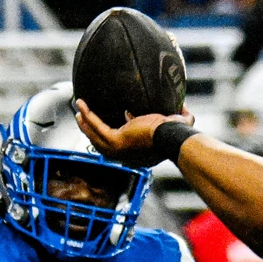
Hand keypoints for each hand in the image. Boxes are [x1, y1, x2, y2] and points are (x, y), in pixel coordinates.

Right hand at [74, 99, 194, 166]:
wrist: (172, 136)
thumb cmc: (176, 133)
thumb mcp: (177, 124)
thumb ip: (180, 117)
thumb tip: (183, 108)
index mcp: (140, 154)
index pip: (124, 145)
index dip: (120, 131)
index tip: (123, 117)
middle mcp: (126, 156)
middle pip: (103, 144)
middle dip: (93, 130)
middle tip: (85, 118)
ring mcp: (119, 150)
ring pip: (96, 136)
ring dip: (86, 123)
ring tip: (79, 111)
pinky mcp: (115, 140)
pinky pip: (96, 126)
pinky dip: (88, 115)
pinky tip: (81, 105)